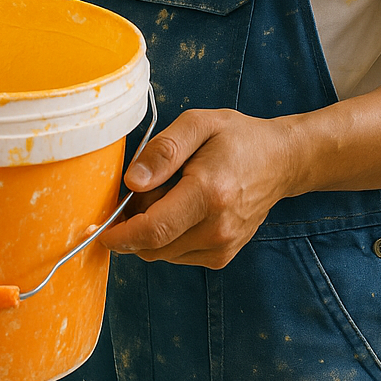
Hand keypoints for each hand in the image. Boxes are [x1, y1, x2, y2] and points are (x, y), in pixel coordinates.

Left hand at [100, 108, 295, 268]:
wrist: (280, 161)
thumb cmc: (237, 138)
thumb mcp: (199, 124)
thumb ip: (163, 150)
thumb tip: (132, 182)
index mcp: (209, 193)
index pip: (153, 231)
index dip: (120, 236)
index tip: (99, 229)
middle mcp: (217, 229)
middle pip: (152, 245)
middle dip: (135, 224)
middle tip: (146, 187)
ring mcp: (222, 247)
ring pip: (162, 253)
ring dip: (152, 231)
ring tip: (171, 193)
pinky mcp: (222, 256)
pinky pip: (177, 255)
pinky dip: (169, 237)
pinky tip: (183, 208)